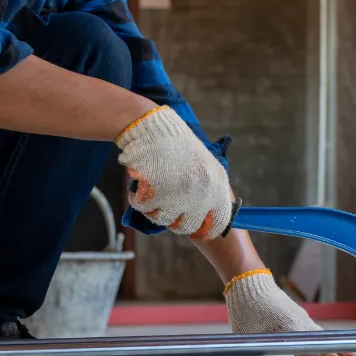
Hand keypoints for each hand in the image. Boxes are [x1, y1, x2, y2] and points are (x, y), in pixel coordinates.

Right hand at [116, 106, 231, 238]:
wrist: (153, 126)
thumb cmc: (178, 146)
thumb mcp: (205, 166)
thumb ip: (210, 191)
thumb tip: (207, 218)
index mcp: (217, 186)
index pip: (217, 223)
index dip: (203, 229)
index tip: (192, 227)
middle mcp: (202, 192)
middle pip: (186, 226)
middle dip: (173, 219)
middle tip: (164, 205)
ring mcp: (180, 193)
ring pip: (162, 219)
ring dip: (153, 207)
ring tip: (152, 188)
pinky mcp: (157, 190)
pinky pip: (143, 208)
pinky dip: (138, 198)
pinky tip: (141, 183)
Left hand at [225, 269, 355, 355]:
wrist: (250, 285)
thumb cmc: (250, 309)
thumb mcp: (246, 336)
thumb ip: (249, 355)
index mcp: (293, 330)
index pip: (316, 350)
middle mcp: (303, 325)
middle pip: (330, 345)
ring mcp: (304, 323)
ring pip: (328, 340)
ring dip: (345, 351)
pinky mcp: (301, 321)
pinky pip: (322, 336)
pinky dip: (334, 345)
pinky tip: (340, 352)